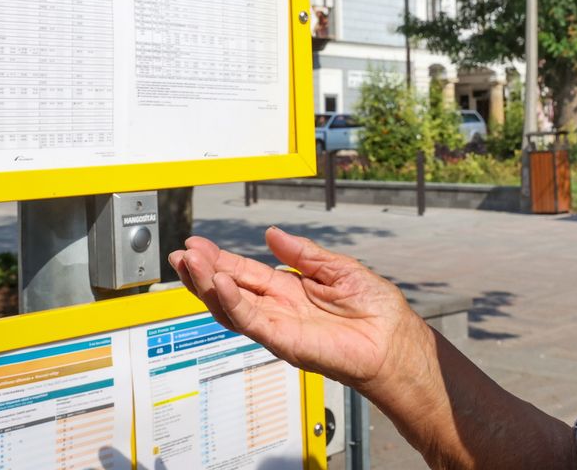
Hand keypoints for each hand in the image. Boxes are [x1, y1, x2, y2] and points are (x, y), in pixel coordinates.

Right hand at [168, 227, 428, 391]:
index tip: (197, 245)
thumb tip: (272, 234)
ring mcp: (279, 327)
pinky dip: (233, 303)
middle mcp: (279, 309)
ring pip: (232, 308)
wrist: (394, 342)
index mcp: (290, 289)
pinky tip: (219, 284)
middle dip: (202, 273)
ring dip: (208, 286)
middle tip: (181, 254)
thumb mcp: (337, 268)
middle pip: (230, 290)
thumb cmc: (376, 310)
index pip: (245, 273)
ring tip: (191, 264)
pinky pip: (252, 322)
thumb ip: (303, 253)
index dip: (220, 260)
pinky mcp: (285, 342)